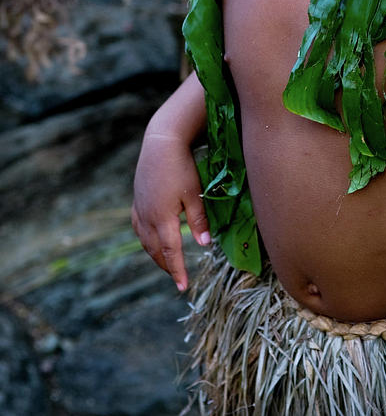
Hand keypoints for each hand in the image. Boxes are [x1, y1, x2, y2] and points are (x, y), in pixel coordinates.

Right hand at [131, 129, 210, 290]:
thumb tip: (206, 244)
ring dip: (155, 254)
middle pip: (155, 250)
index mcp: (162, 218)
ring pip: (145, 240)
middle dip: (166, 265)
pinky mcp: (137, 199)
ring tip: (167, 263)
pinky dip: (146, 239)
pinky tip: (151, 240)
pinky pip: (139, 226)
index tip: (183, 287)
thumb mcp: (196, 193)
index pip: (171, 252)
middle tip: (177, 278)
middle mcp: (147, 216)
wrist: (161, 142)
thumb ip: (199, 220)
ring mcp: (139, 208)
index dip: (177, 270)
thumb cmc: (182, 167)